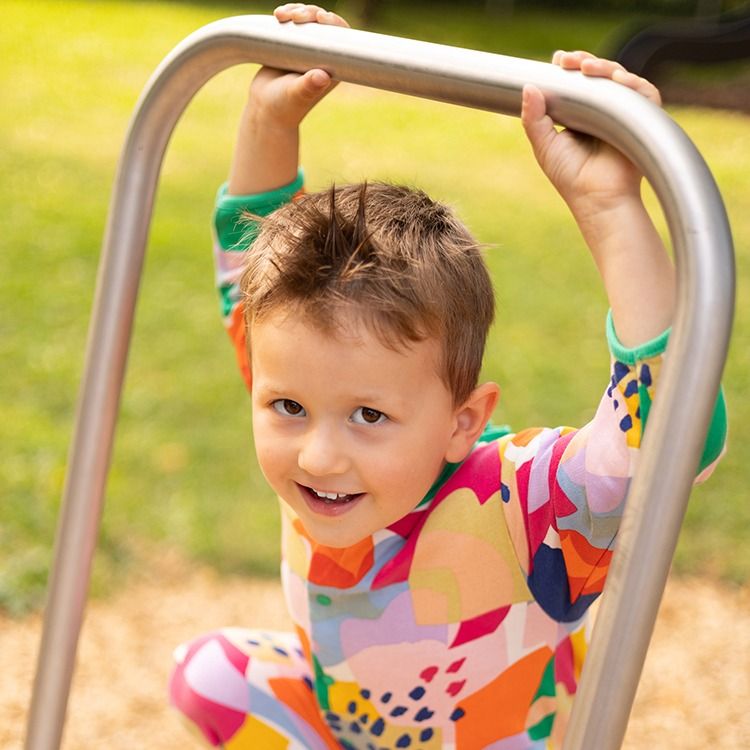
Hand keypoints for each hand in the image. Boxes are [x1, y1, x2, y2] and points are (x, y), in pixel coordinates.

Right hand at [249, 4, 349, 129]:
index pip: (341, 39)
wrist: (264, 110)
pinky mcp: (290, 46)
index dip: (334, 23)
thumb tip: (322, 77)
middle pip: (324, 25)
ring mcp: (305, 50)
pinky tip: (278, 15)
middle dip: (312, 13)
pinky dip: (287, 14)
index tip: (321, 17)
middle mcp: (321, 57)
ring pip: (308, 20)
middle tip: (296, 17)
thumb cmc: (283, 107)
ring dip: (298, 10)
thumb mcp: (295, 95)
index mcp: (332, 67)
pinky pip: (293, 23)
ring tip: (282, 16)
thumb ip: (308, 87)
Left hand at [521, 51, 661, 216]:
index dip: (570, 70)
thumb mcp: (545, 146)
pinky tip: (616, 79)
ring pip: (619, 79)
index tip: (558, 60)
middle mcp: (603, 113)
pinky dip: (632, 83)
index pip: (578, 84)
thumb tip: (527, 87)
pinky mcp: (643, 120)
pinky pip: (643, 92)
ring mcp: (624, 115)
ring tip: (586, 68)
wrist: (598, 200)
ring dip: (604, 68)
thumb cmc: (571, 178)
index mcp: (581, 116)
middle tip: (567, 61)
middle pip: (599, 76)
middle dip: (584, 63)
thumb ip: (534, 119)